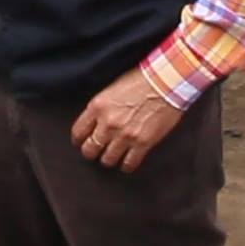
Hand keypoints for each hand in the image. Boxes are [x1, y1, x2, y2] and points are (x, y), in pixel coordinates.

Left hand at [70, 67, 184, 172]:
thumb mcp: (113, 88)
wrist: (166, 82)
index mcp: (98, 107)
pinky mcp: (142, 143)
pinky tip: (127, 163)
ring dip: (109, 159)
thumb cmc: (142, 79)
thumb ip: (102, 106)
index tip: (81, 142)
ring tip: (112, 157)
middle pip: (90, 149)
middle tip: (95, 151)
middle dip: (91, 152)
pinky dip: (126, 165)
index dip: (79, 140)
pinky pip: (129, 163)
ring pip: (107, 159)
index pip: (78, 131)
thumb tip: (97, 120)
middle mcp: (108, 123)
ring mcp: (125, 135)